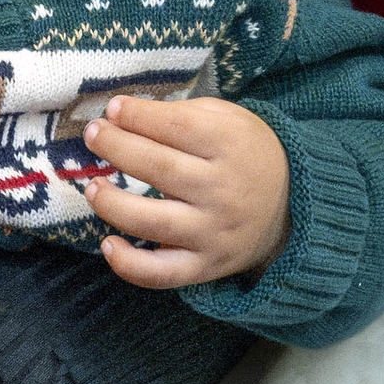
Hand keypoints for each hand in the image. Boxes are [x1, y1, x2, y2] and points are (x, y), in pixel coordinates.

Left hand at [79, 95, 288, 288]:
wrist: (291, 207)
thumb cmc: (244, 153)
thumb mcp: (226, 120)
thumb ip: (179, 114)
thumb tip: (120, 114)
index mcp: (231, 146)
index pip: (176, 128)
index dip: (138, 116)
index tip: (112, 109)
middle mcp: (222, 190)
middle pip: (159, 168)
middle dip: (116, 147)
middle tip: (93, 135)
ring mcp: (212, 232)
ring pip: (152, 221)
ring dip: (111, 203)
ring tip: (93, 186)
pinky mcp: (205, 265)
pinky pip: (161, 273)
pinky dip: (129, 265)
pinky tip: (108, 245)